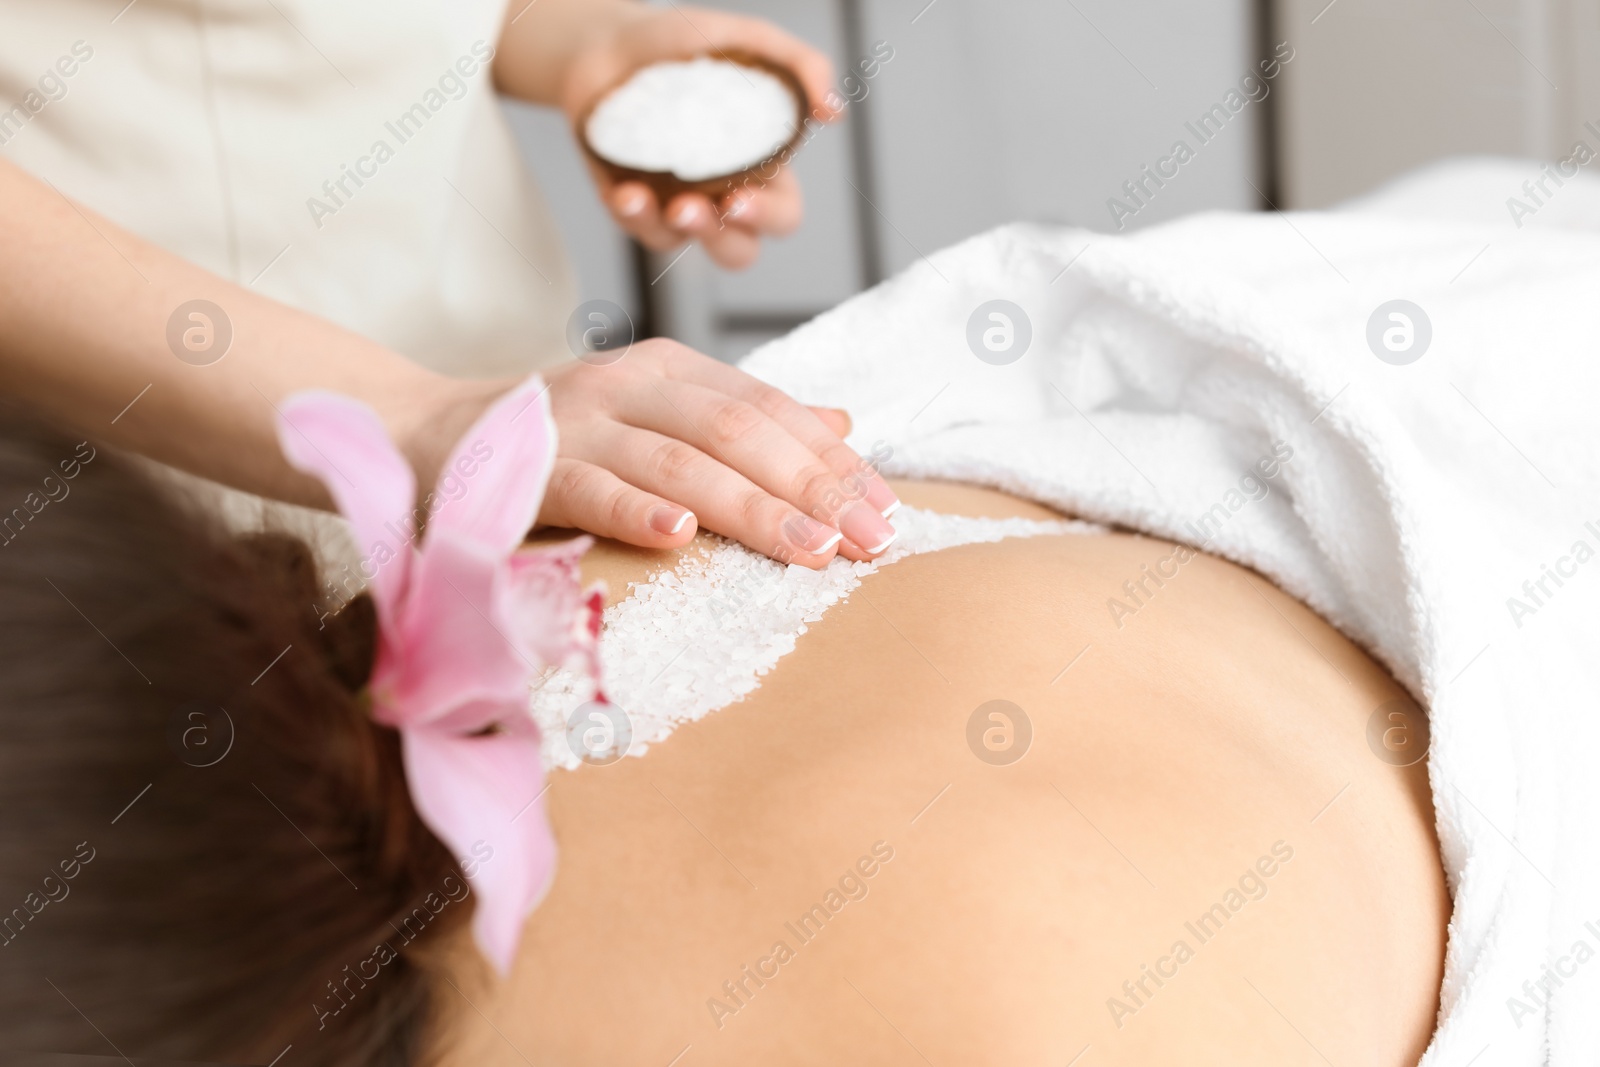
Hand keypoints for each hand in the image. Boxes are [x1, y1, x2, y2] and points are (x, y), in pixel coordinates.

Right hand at [531, 340, 900, 567]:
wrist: (429, 435)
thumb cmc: (559, 440)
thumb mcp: (656, 418)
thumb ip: (741, 420)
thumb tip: (840, 423)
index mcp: (668, 370)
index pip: (769, 409)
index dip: (832, 459)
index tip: (885, 509)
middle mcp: (628, 385)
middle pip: (738, 431)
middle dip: (812, 487)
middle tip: (869, 540)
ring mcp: (577, 425)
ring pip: (680, 461)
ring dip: (752, 508)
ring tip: (810, 550)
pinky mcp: (528, 470)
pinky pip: (591, 489)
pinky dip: (636, 510)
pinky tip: (680, 535)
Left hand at [557, 5, 839, 269]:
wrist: (610, 39)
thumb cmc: (685, 42)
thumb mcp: (749, 41)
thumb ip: (800, 67)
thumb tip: (834, 112)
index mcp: (760, 169)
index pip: (782, 215)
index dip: (768, 217)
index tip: (740, 197)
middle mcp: (719, 195)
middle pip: (738, 250)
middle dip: (722, 238)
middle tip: (698, 207)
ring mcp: (672, 203)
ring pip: (681, 244)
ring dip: (670, 228)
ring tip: (653, 198)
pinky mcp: (630, 202)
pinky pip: (635, 225)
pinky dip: (630, 210)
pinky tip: (624, 190)